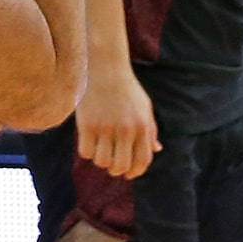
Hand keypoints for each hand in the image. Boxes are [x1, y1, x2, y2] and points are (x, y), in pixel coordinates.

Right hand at [76, 60, 160, 177]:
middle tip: (111, 163)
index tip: (128, 173)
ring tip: (99, 149)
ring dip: (100, 160)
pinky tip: (88, 141)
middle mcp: (126, 129)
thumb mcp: (144, 107)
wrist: (106, 68)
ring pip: (102, 162)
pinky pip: (86, 152)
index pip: (142, 160)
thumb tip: (156, 150)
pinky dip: (87, 151)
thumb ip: (150, 130)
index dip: (135, 172)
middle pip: (121, 166)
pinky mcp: (87, 124)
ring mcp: (106, 127)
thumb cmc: (126, 89)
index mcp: (142, 126)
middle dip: (116, 170)